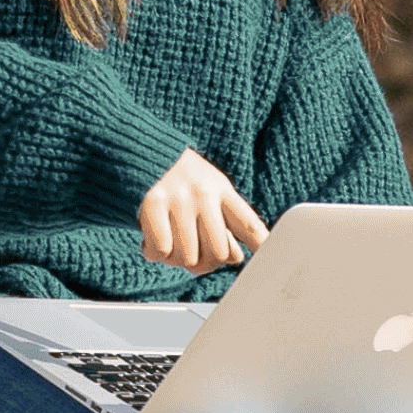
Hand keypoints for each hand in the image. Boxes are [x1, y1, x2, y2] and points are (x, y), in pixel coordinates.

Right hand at [139, 148, 268, 276]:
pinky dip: (154, 253)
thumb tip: (235, 257)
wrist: (143, 148)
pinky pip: (160, 249)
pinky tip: (152, 242)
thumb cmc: (181, 178)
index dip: (262, 246)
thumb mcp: (210, 190)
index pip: (248, 223)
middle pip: (217, 253)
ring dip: (176, 260)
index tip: (269, 260)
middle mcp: (204, 193)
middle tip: (193, 255)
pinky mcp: (152, 203)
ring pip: (187, 257)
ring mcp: (179, 198)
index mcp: (222, 190)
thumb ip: (225, 223)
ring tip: (170, 245)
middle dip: (205, 263)